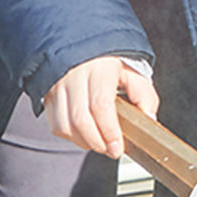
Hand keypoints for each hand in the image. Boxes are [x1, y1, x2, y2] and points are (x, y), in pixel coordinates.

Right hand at [42, 55, 159, 157]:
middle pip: (81, 120)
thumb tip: (149, 118)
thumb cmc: (110, 63)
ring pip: (65, 126)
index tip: (118, 147)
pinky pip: (56, 125)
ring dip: (84, 142)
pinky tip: (85, 135)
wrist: (83, 47)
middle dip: (98, 142)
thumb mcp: (134, 73)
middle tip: (112, 150)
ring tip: (100, 143)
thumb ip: (144, 95)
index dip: (109, 131)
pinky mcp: (47, 95)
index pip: (100, 105)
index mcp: (99, 69)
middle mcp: (74, 76)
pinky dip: (70, 136)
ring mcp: (57, 86)